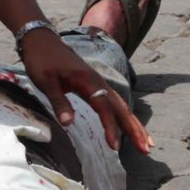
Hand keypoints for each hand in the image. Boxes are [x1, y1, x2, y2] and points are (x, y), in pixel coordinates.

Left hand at [18, 29, 150, 153]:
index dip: (110, 128)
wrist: (42, 40)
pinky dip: (126, 117)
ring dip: (134, 125)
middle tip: (146, 149)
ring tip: (147, 144)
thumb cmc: (42, 60)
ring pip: (121, 106)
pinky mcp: (96, 86)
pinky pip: (115, 104)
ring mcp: (99, 84)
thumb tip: (68, 124)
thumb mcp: (46, 82)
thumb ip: (59, 102)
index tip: (115, 147)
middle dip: (134, 129)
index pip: (104, 108)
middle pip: (121, 108)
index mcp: (88, 81)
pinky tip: (130, 127)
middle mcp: (99, 82)